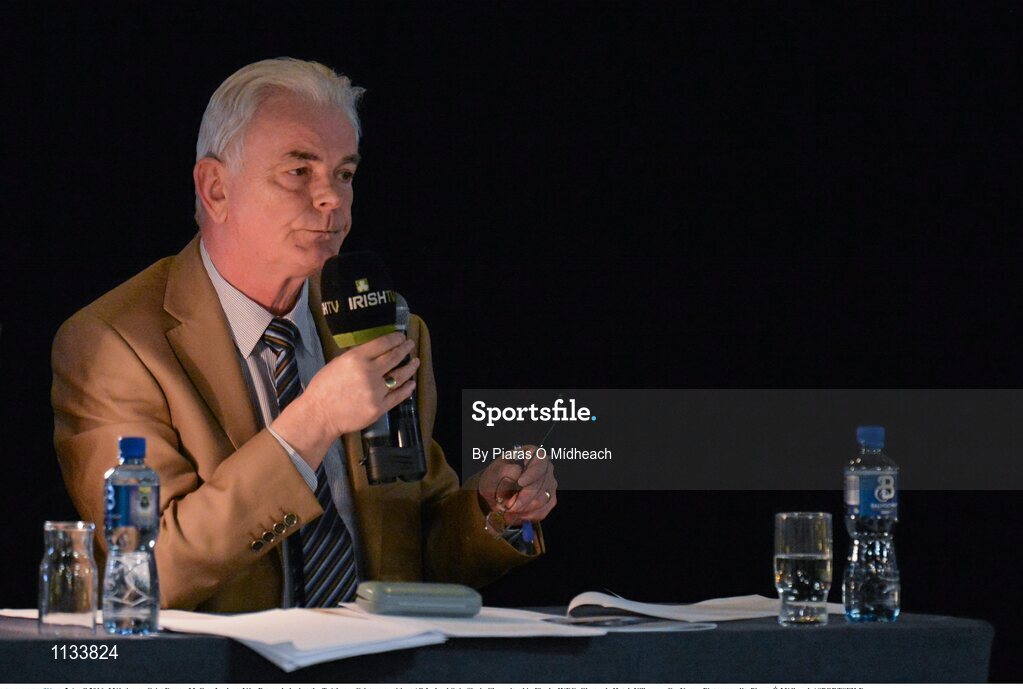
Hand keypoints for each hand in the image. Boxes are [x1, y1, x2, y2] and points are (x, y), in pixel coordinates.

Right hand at [271, 332, 417, 467]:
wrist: (319, 415)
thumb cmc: (323, 388)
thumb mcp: (337, 363)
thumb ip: (357, 357)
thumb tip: (376, 351)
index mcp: (356, 359)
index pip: (382, 344)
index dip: (395, 338)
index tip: (401, 336)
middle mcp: (369, 373)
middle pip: (394, 357)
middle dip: (405, 349)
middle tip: (410, 344)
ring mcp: (376, 391)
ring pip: (400, 376)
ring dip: (410, 367)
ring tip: (415, 362)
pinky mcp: (379, 408)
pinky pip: (398, 396)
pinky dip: (407, 389)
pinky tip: (411, 383)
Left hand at [478, 444, 557, 524]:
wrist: (495, 492)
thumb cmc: (496, 478)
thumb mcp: (494, 471)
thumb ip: (504, 471)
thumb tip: (517, 472)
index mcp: (532, 453)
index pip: (540, 460)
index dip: (532, 473)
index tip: (521, 482)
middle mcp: (545, 468)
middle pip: (541, 484)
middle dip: (523, 498)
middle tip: (508, 505)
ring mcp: (550, 484)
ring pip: (542, 500)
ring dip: (523, 508)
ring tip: (508, 509)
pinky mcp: (549, 500)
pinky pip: (542, 511)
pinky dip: (527, 516)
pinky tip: (516, 513)